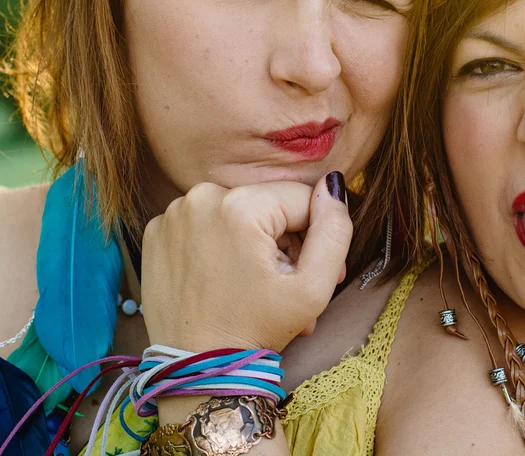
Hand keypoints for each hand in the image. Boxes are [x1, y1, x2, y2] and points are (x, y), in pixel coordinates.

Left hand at [141, 172, 351, 352]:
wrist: (194, 372)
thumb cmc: (254, 332)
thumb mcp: (313, 289)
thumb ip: (334, 231)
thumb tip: (332, 186)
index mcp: (240, 205)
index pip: (302, 198)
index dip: (316, 234)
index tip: (311, 272)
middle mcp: (200, 197)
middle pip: (268, 204)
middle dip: (285, 241)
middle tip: (286, 284)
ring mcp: (173, 213)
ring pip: (238, 213)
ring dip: (255, 244)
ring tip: (259, 286)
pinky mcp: (157, 231)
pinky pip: (206, 223)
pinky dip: (221, 244)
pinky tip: (227, 278)